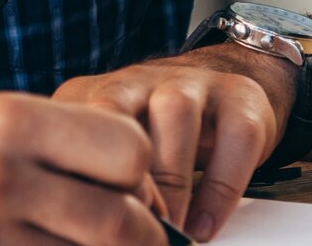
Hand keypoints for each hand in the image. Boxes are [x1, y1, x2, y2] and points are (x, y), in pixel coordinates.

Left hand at [53, 48, 294, 241]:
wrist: (221, 88)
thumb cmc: (154, 135)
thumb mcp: (108, 146)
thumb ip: (90, 177)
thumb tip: (78, 230)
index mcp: (96, 94)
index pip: (72, 127)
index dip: (80, 178)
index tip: (91, 220)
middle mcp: (140, 81)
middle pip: (118, 115)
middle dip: (123, 179)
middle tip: (129, 228)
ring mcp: (192, 84)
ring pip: (176, 114)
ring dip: (171, 184)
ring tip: (169, 231)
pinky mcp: (240, 98)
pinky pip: (235, 138)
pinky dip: (221, 189)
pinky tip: (204, 226)